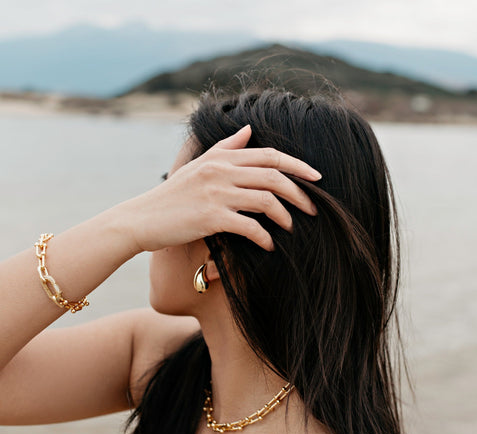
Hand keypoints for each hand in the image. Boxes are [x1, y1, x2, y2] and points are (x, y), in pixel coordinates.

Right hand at [123, 125, 321, 252]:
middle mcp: (221, 171)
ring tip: (291, 228)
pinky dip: (264, 237)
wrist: (142, 218)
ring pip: (266, 200)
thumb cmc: (173, 195)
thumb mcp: (198, 165)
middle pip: (274, 176)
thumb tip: (248, 129)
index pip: (270, 155)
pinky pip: (249, 226)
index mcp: (221, 158)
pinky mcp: (210, 218)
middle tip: (313, 209)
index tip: (318, 178)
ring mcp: (216, 193)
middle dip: (300, 193)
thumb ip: (225, 147)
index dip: (298, 165)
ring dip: (285, 217)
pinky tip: (268, 246)